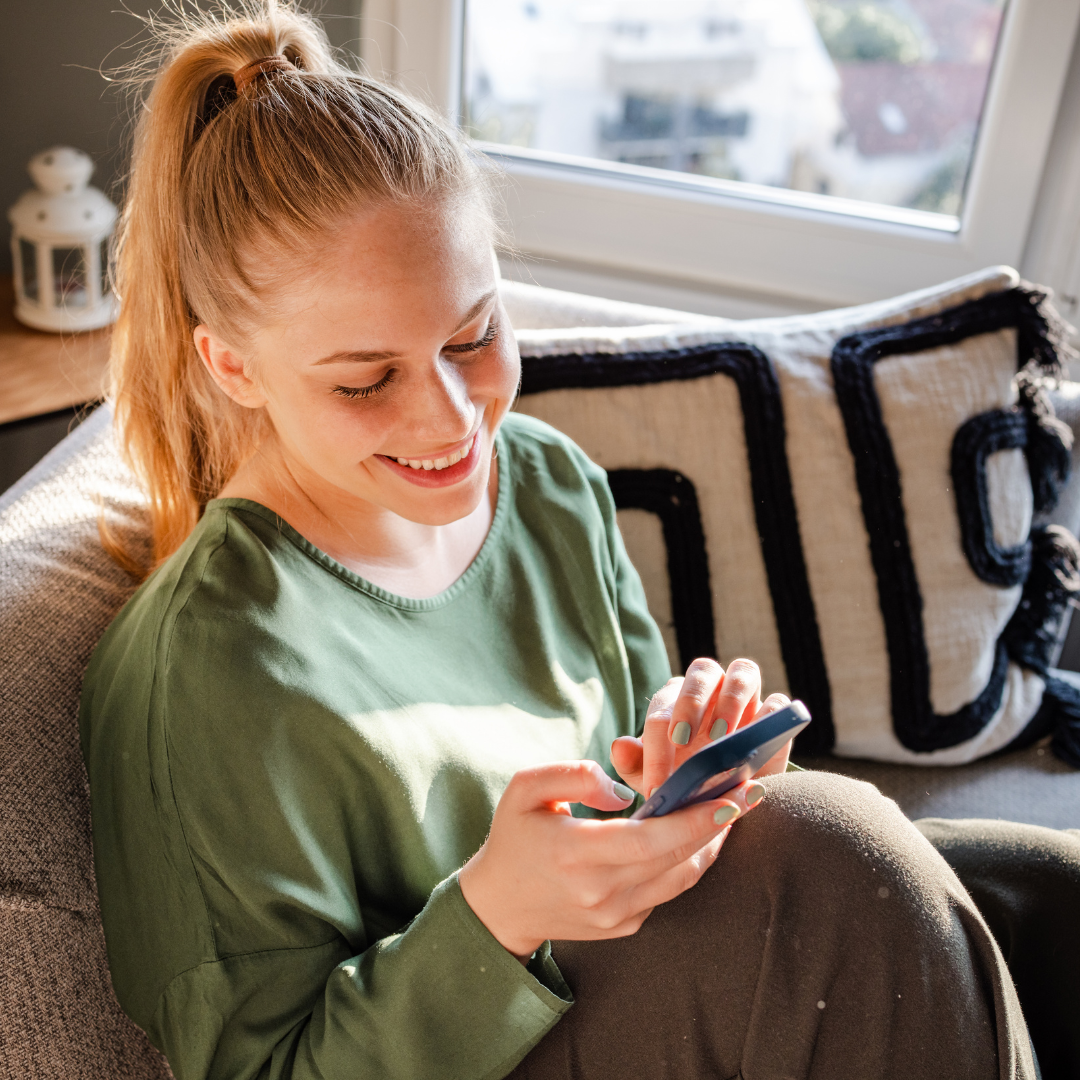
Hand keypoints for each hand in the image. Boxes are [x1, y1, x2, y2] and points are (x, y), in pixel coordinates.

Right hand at [458, 759, 761, 959]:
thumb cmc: (514, 836)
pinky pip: (668, 891)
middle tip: (750, 790)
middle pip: (676, 859)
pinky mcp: (625, 926)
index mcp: (575, 854)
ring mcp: (616, 915)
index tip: (730, 796)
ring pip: (681, 879)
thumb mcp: (525, 790)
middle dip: (719, 824)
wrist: (499, 906)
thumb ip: (571, 775)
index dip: (695, 820)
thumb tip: (622, 790)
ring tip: (734, 807)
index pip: (649, 840)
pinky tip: (700, 833)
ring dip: (711, 844)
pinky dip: (689, 862)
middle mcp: (601, 892)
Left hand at [610, 658, 792, 798]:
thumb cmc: (682, 783)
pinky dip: (770, 716)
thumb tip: (619, 746)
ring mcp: (745, 696)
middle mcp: (710, 688)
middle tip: (683, 741)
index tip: (658, 781)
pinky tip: (758, 740)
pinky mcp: (774, 715)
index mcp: (675, 699)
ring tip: (722, 737)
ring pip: (743, 671)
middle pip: (702, 671)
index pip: (662, 708)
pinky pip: (778, 702)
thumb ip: (633, 764)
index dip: (657, 744)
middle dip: (691, 703)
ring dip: (732, 701)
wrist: (721, 800)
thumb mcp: (655, 781)